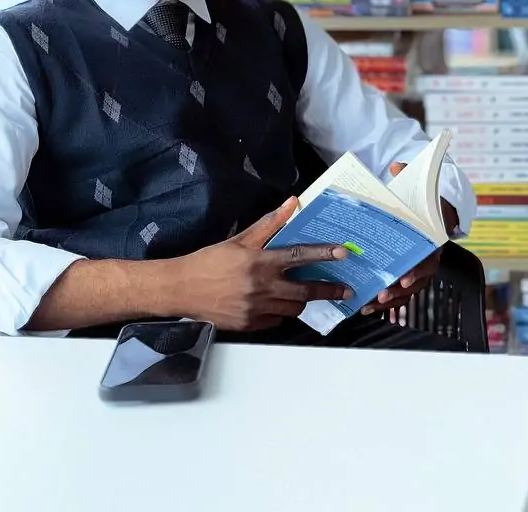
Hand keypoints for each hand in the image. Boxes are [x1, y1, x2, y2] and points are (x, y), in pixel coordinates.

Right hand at [171, 197, 352, 331]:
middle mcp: (262, 287)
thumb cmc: (210, 261)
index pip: (300, 256)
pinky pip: (277, 320)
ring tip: (307, 293)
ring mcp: (256, 309)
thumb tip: (291, 203)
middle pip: (305, 291)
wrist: (182, 289)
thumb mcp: (240, 239)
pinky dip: (282, 312)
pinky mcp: (250, 325)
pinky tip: (280, 303)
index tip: (343, 253)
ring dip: (303, 300)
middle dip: (328, 290)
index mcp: (260, 262)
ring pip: (293, 308)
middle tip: (344, 291)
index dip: (324, 254)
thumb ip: (269, 224)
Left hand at [360, 163, 457, 316]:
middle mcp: (429, 258)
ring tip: (371, 305)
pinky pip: (401, 294)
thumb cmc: (423, 202)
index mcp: (433, 239)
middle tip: (382, 294)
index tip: (405, 278)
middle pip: (418, 280)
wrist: (435, 213)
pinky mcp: (409, 276)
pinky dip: (387, 302)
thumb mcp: (417, 187)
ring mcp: (420, 269)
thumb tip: (397, 166)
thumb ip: (407, 176)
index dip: (418, 270)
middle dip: (400, 290)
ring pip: (408, 291)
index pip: (429, 258)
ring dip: (391, 300)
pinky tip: (369, 307)